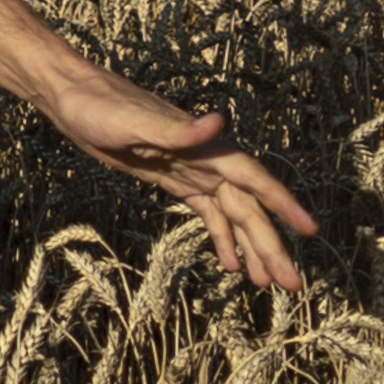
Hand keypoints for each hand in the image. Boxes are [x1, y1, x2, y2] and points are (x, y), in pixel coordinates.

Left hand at [47, 74, 319, 294]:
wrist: (72, 99)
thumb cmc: (101, 106)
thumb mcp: (134, 122)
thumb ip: (179, 129)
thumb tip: (219, 121)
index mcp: (207, 147)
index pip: (254, 180)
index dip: (284, 205)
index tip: (310, 231)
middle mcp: (207, 159)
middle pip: (248, 208)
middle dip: (270, 244)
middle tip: (291, 285)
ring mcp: (191, 171)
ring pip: (232, 215)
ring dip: (251, 248)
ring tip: (267, 284)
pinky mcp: (173, 180)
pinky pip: (207, 213)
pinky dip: (222, 237)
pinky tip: (232, 263)